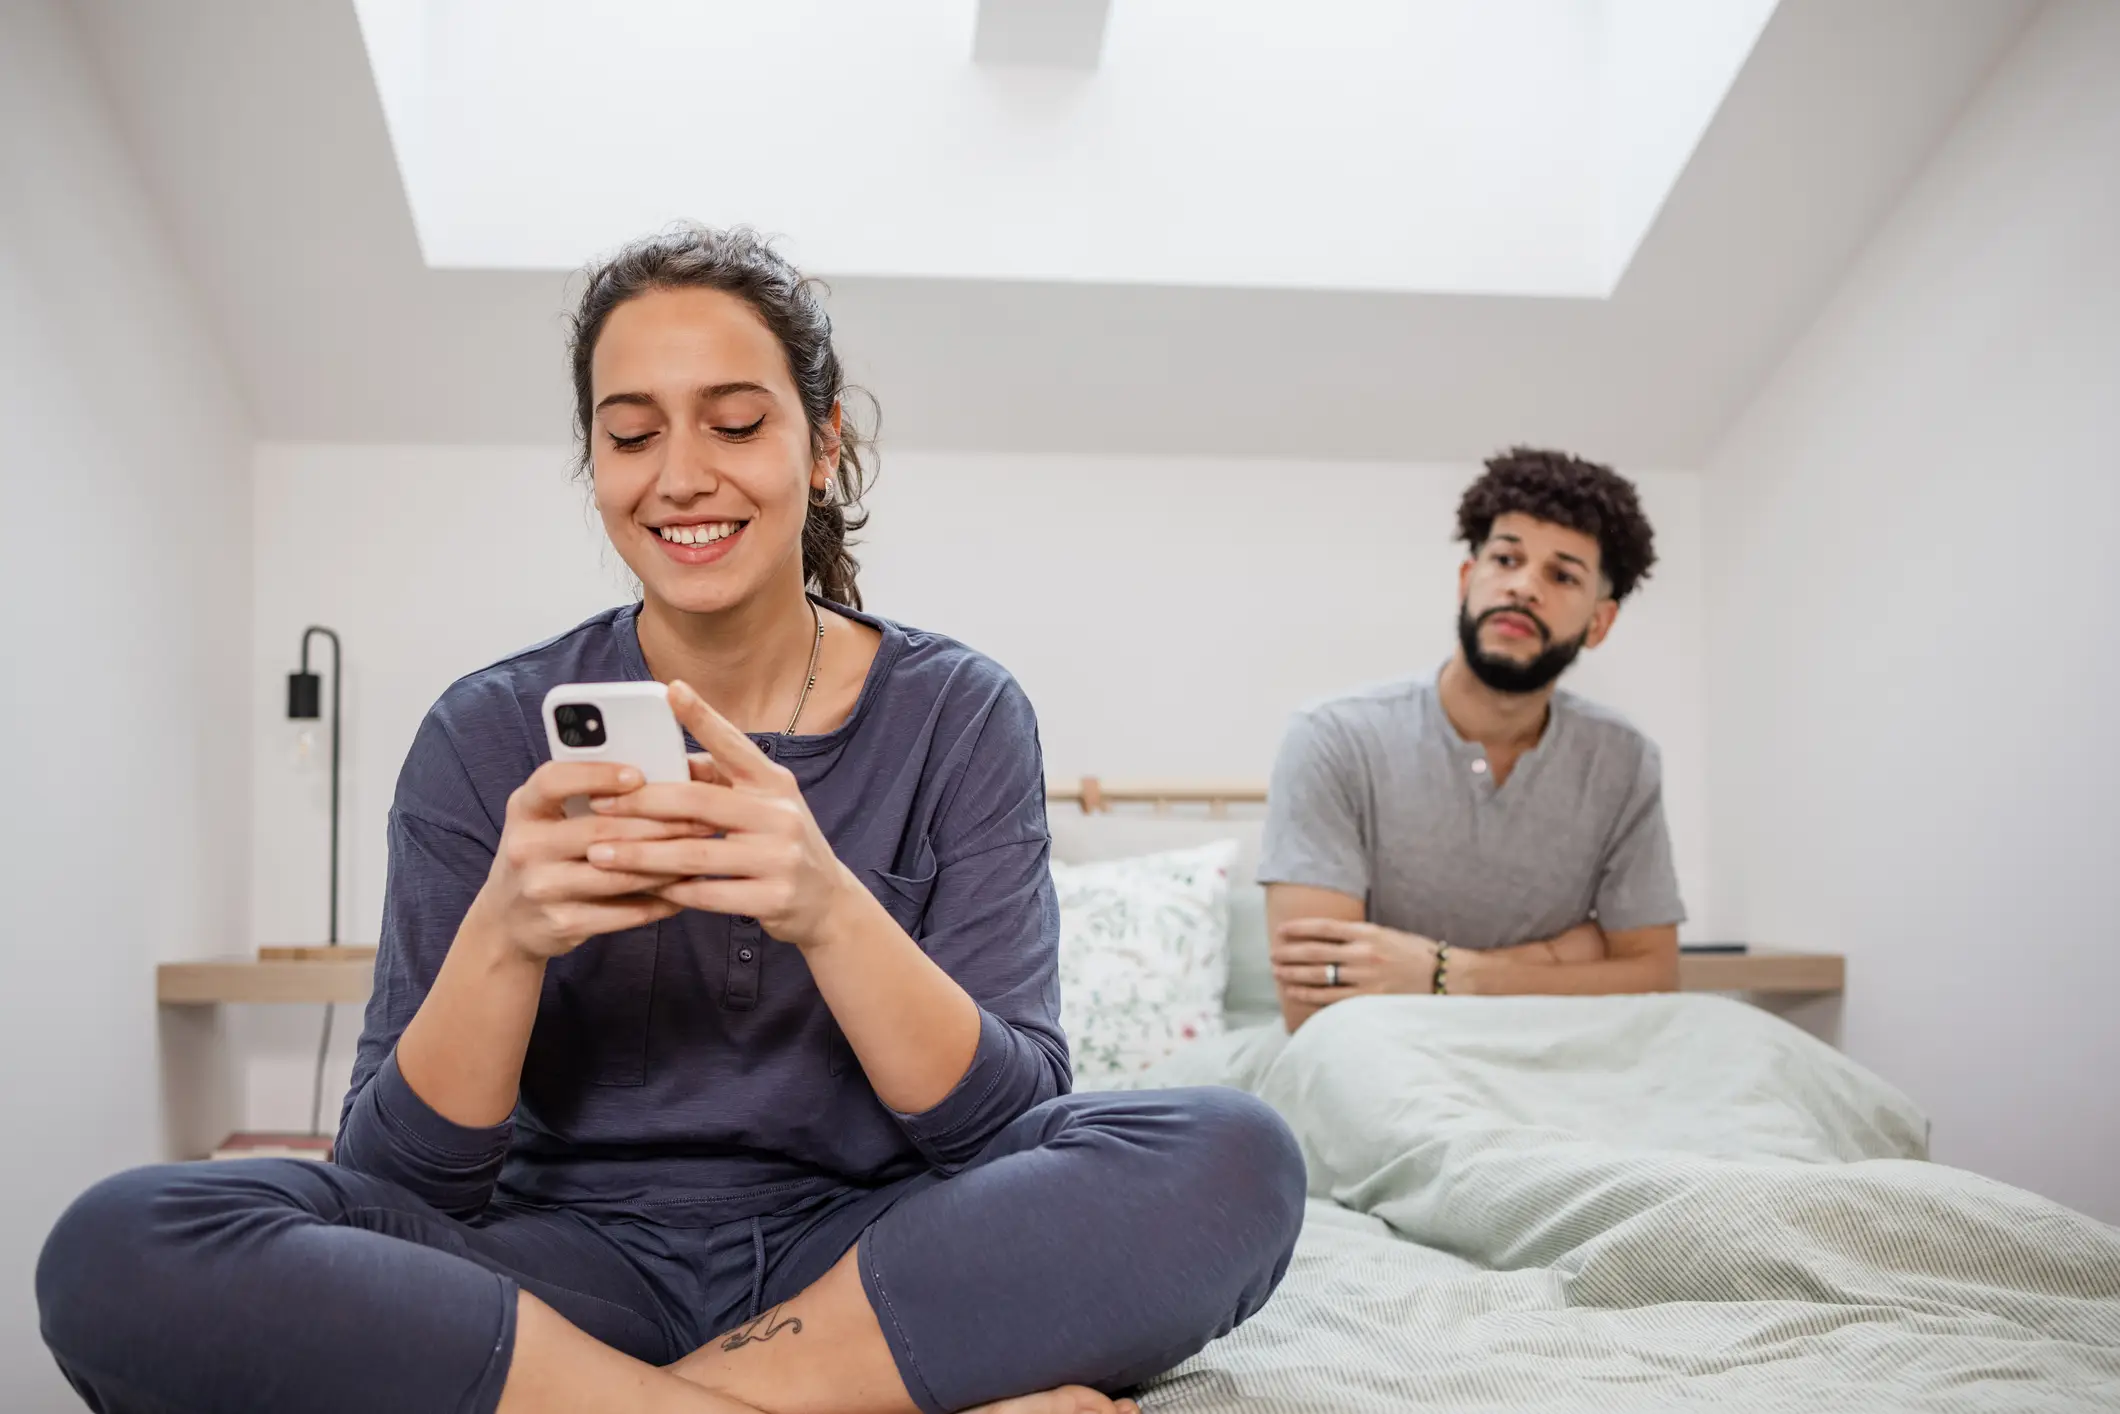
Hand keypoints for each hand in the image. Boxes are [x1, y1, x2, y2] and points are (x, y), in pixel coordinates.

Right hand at [475, 760, 690, 960]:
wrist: (508, 920)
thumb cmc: (545, 854)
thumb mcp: (548, 818)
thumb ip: (587, 796)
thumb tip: (660, 773)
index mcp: (524, 809)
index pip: (553, 781)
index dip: (596, 775)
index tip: (639, 775)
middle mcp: (525, 847)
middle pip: (599, 830)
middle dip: (659, 823)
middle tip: (701, 817)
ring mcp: (541, 888)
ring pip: (617, 874)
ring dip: (665, 864)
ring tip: (700, 852)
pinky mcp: (561, 923)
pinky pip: (621, 912)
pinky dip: (658, 901)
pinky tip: (684, 891)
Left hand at [581, 679, 860, 947]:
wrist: (827, 902)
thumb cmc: (779, 843)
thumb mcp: (762, 805)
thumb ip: (720, 783)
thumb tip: (664, 761)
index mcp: (774, 783)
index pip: (733, 744)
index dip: (702, 717)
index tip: (671, 690)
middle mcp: (780, 814)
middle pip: (699, 802)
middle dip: (641, 803)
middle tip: (598, 803)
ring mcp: (780, 858)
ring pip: (695, 854)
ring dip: (641, 855)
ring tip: (600, 854)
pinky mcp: (773, 898)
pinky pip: (706, 894)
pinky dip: (669, 892)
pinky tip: (640, 888)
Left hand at [1271, 918, 1439, 1009]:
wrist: (1444, 976)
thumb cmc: (1412, 953)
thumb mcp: (1385, 934)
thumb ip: (1356, 935)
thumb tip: (1321, 936)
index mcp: (1368, 932)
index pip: (1324, 927)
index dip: (1299, 928)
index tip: (1281, 930)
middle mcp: (1364, 953)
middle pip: (1315, 952)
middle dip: (1289, 952)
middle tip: (1272, 954)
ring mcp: (1366, 978)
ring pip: (1319, 975)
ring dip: (1293, 973)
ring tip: (1277, 971)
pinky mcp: (1368, 999)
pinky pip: (1330, 998)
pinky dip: (1308, 993)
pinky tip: (1293, 990)